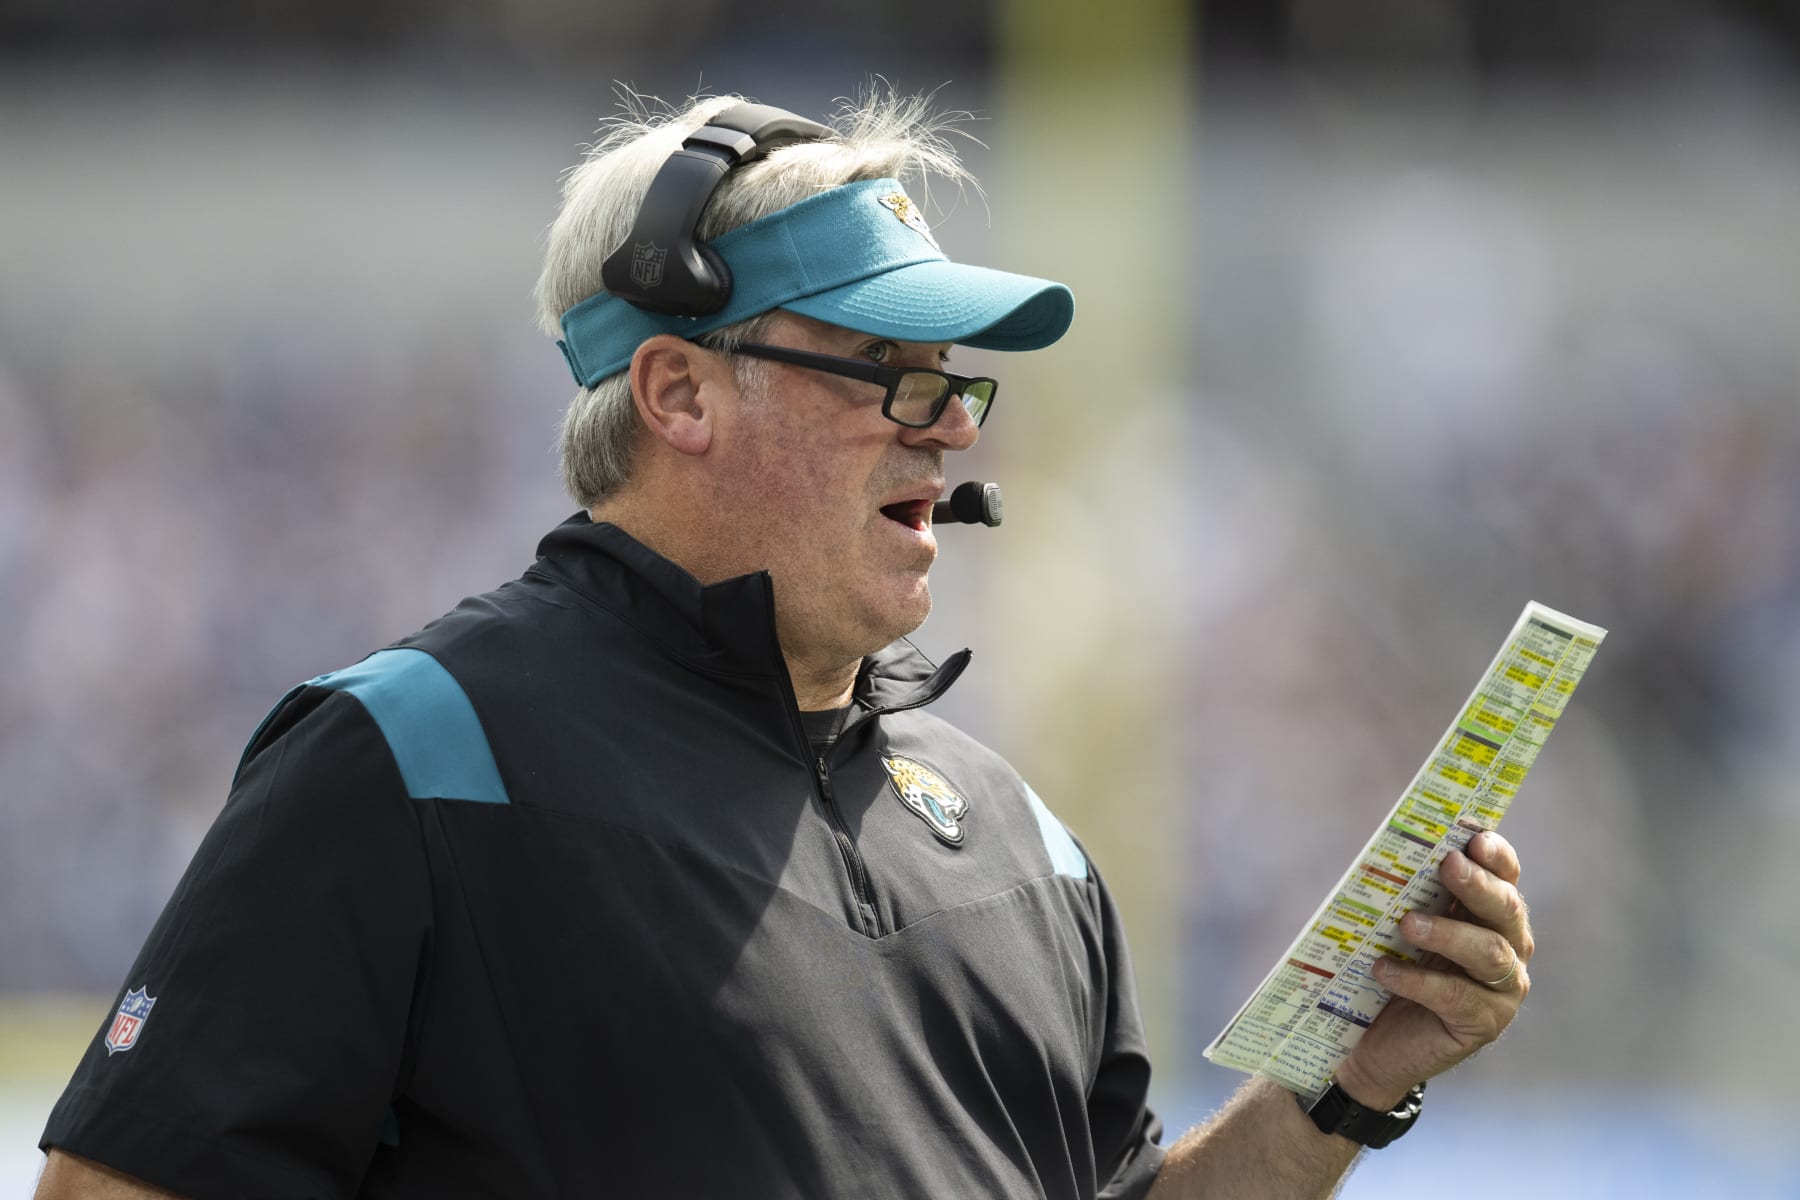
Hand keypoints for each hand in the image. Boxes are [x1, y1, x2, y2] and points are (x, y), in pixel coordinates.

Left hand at [1333, 831, 1533, 1108]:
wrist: (1374, 1042)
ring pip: (1489, 953)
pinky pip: (1455, 997)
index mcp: (1490, 914)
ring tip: (1406, 924)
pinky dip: (1418, 981)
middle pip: (1506, 910)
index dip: (1496, 854)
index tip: (1473, 836)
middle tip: (1448, 864)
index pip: (1506, 875)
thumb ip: (1409, 894)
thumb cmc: (1390, 970)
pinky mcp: (1483, 1025)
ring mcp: (1503, 990)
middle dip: (1478, 884)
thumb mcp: (1398, 926)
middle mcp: (1509, 948)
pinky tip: (1384, 969)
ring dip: (1448, 933)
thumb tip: (1392, 853)